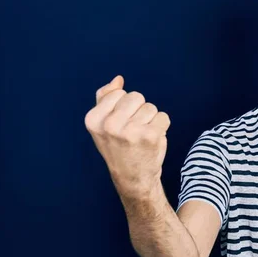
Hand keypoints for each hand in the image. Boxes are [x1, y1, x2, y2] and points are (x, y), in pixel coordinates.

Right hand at [84, 75, 170, 197]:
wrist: (133, 177)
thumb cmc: (119, 148)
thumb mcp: (103, 125)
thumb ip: (106, 99)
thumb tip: (118, 79)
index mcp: (93, 119)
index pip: (118, 93)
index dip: (124, 106)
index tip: (120, 124)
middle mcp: (110, 124)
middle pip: (136, 96)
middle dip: (138, 110)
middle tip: (133, 131)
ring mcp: (131, 130)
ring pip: (151, 107)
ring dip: (150, 119)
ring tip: (142, 136)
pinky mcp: (150, 136)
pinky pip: (163, 117)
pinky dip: (161, 126)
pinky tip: (152, 140)